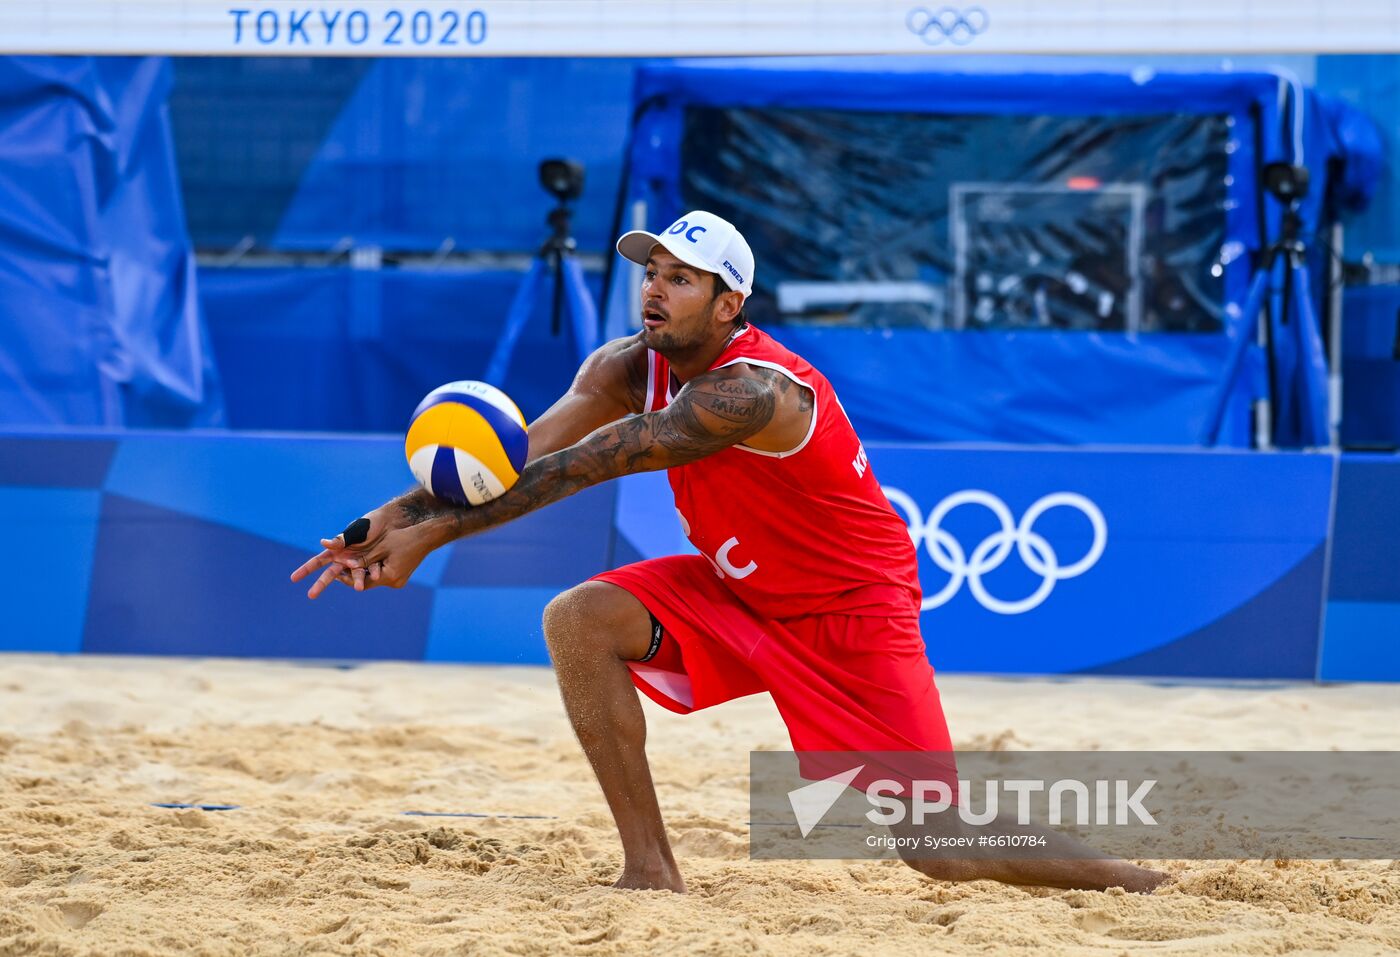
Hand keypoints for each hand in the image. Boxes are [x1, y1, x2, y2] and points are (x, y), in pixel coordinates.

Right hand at [290, 506, 418, 597]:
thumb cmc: (369, 525)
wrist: (390, 524)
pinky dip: (371, 574)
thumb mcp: (356, 531)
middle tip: (310, 596)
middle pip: (330, 575)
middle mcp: (344, 559)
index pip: (317, 561)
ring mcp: (358, 564)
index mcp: (337, 550)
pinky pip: (369, 573)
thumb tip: (324, 543)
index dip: (305, 569)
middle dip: (320, 584)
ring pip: (353, 576)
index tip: (293, 578)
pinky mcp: (372, 566)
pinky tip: (375, 575)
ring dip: (355, 582)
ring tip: (358, 588)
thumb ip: (342, 540)